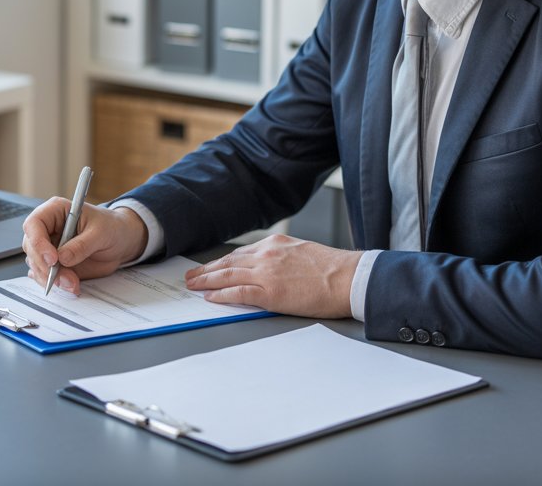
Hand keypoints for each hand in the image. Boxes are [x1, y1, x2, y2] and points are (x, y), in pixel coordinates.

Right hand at [21, 198, 148, 294]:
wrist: (121, 242)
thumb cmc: (111, 228)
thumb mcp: (101, 233)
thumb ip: (82, 245)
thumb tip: (63, 258)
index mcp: (56, 211)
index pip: (34, 224)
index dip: (38, 242)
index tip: (53, 259)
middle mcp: (48, 229)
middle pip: (31, 247)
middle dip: (46, 266)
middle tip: (65, 277)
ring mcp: (49, 247)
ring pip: (36, 264)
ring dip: (51, 278)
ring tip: (73, 284)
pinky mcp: (54, 264)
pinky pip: (44, 275)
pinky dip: (54, 283)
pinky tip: (68, 285)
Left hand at [184, 234, 360, 318]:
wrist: (349, 277)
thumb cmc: (334, 269)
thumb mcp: (304, 252)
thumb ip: (284, 258)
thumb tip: (273, 269)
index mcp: (276, 244)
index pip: (241, 253)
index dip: (223, 262)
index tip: (212, 266)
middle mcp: (267, 254)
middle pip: (229, 263)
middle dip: (208, 270)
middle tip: (192, 276)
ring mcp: (266, 273)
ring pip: (228, 276)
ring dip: (207, 281)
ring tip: (193, 286)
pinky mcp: (270, 292)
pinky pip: (238, 293)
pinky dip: (221, 295)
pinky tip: (210, 298)